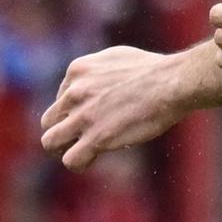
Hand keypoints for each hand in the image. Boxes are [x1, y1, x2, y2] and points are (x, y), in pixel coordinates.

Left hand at [40, 46, 183, 169]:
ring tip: (83, 151)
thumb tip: (95, 84)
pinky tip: (92, 160)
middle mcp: (74, 92)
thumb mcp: (115, 58)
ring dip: (64, 149)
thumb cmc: (154, 71)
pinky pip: (71, 160)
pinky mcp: (96, 137)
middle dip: (63, 131)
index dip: (74, 112)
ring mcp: (83, 116)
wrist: (172, 83)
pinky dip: (79, 163)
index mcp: (77, 70)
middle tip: (82, 138)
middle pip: (49, 121)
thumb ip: (97, 72)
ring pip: (50, 141)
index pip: (60, 99)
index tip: (94, 117)